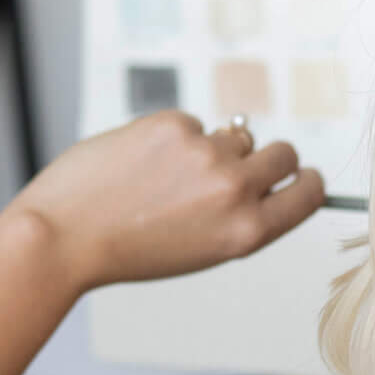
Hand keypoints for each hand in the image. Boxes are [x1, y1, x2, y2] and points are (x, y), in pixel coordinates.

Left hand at [0, 112, 325, 296]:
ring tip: (167, 178)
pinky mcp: (173, 125)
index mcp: (247, 231)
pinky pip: (191, 124)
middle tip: (234, 169)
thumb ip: (238, 214)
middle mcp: (234, 190)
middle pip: (283, 153)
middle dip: (266, 158)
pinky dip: (171, 139)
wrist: (65, 236)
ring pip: (234, 136)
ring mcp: (205, 153)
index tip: (297, 177)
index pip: (309, 192)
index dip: (305, 181)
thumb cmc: (129, 250)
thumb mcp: (201, 249)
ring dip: (213, 149)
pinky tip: (140, 164)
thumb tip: (258, 164)